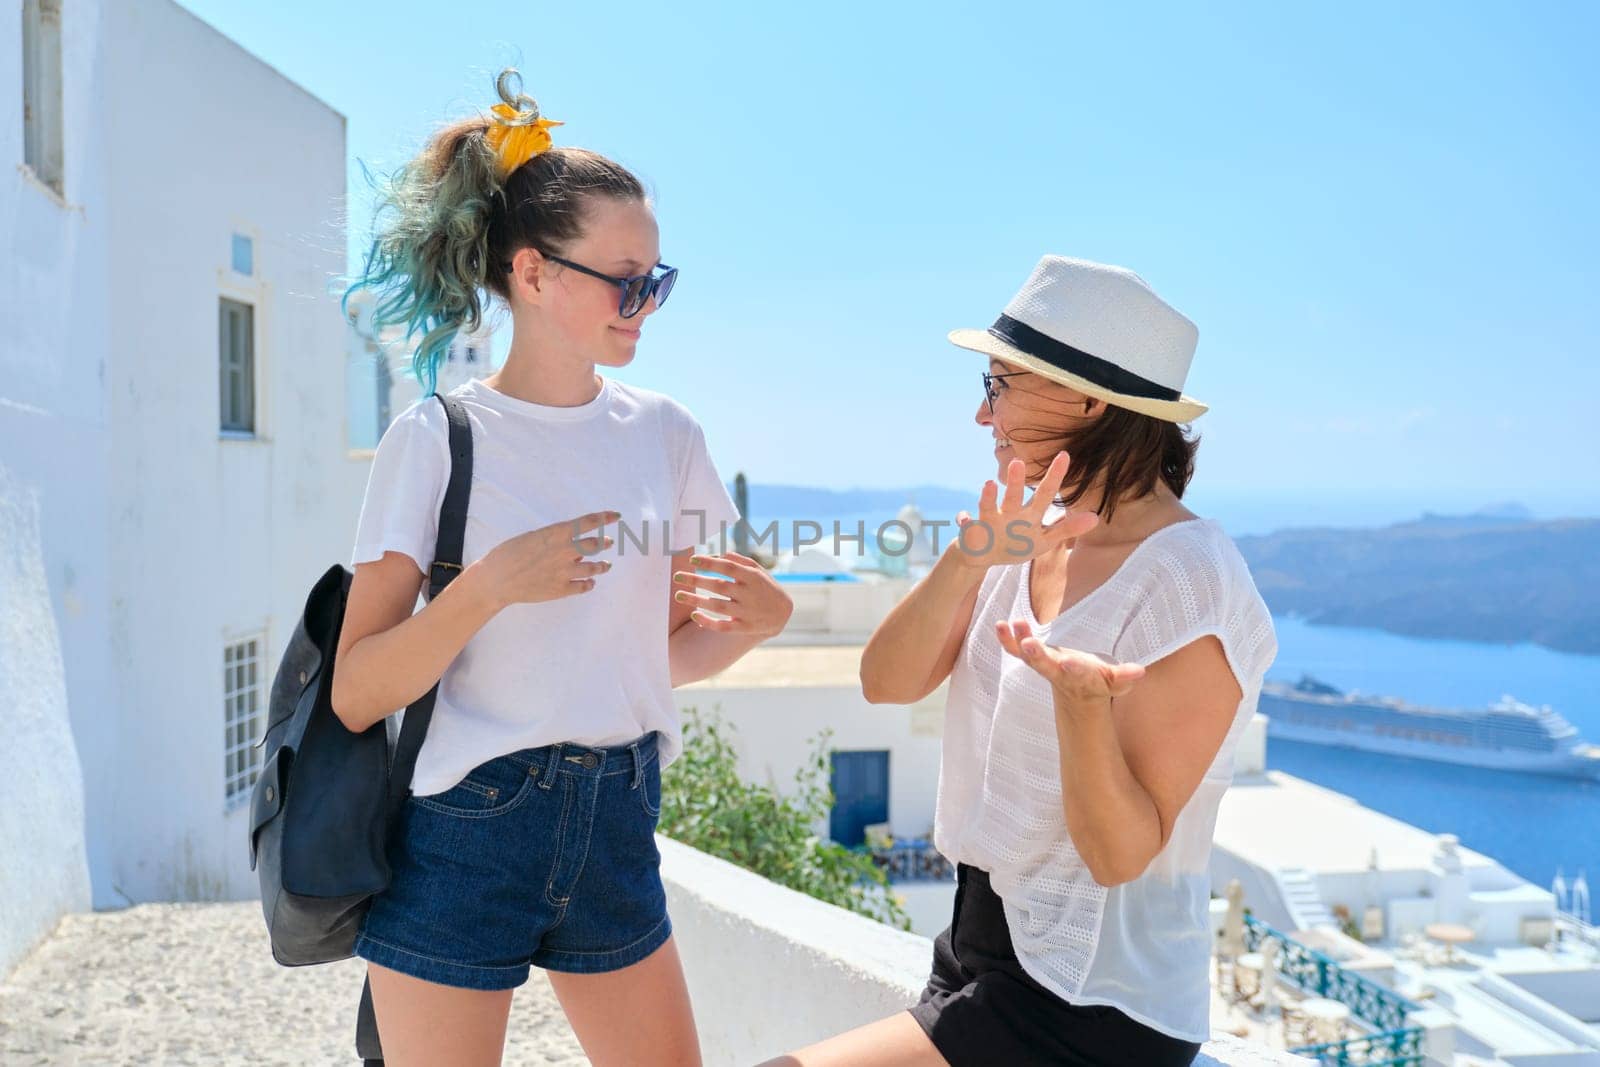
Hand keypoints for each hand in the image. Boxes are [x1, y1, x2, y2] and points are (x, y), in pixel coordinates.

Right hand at [479, 510, 619, 608]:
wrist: (497, 579)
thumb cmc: (509, 553)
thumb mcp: (534, 538)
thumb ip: (555, 541)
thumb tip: (575, 550)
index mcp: (556, 534)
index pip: (588, 522)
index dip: (605, 517)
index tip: (616, 515)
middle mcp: (564, 551)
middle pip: (595, 545)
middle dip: (604, 543)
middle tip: (608, 542)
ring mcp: (564, 572)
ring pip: (594, 568)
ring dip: (602, 566)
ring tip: (606, 565)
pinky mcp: (561, 589)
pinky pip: (583, 587)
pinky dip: (589, 584)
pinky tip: (590, 583)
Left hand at [672, 551, 793, 636]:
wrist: (782, 613)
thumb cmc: (765, 586)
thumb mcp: (758, 569)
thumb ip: (738, 560)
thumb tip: (717, 554)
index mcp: (752, 577)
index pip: (728, 567)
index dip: (709, 563)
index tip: (691, 560)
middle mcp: (749, 594)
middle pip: (719, 586)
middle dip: (696, 581)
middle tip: (676, 577)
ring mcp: (747, 612)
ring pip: (718, 606)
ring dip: (696, 601)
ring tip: (678, 595)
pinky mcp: (744, 627)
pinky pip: (723, 626)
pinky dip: (708, 622)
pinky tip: (694, 615)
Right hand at [951, 452, 1097, 569]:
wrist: (983, 553)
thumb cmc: (1016, 543)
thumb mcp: (1044, 540)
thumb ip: (1067, 529)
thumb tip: (1096, 518)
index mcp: (1029, 514)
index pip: (1045, 493)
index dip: (1054, 476)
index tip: (1064, 454)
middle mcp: (1009, 512)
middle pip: (1015, 496)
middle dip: (1016, 481)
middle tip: (1018, 462)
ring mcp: (990, 521)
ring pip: (988, 507)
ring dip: (988, 497)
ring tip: (989, 483)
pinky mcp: (972, 532)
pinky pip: (967, 527)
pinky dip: (964, 522)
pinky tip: (963, 519)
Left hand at [995, 618, 1144, 707]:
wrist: (1078, 693)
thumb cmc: (1100, 682)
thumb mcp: (1116, 682)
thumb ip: (1125, 677)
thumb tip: (1140, 671)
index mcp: (1082, 679)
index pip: (1079, 675)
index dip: (1076, 669)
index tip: (1070, 663)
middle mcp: (1059, 674)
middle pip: (1047, 667)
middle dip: (1038, 656)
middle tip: (1029, 645)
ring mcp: (1044, 666)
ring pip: (1029, 658)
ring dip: (1019, 643)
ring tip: (1012, 625)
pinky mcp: (1033, 658)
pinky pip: (1015, 650)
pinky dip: (1007, 639)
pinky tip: (1001, 624)